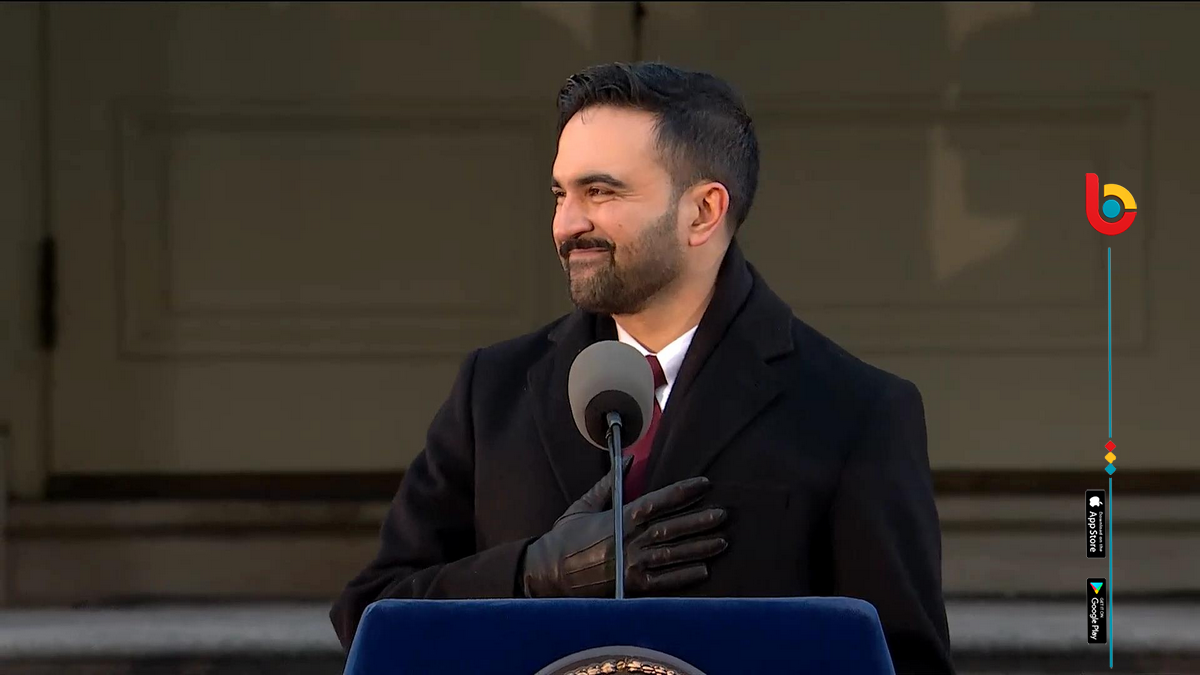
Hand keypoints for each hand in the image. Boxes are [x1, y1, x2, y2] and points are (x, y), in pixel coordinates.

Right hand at [521, 456, 727, 597]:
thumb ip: (609, 483)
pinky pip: (664, 582)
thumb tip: (628, 460)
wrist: (547, 572)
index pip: (658, 501)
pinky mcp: (631, 587)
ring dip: (699, 548)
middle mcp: (629, 540)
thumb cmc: (565, 537)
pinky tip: (703, 571)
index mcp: (620, 517)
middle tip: (723, 514)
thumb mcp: (584, 505)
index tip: (704, 484)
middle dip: (699, 520)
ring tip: (721, 541)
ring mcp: (631, 565)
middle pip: (672, 528)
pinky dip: (684, 576)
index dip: (683, 492)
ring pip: (673, 554)